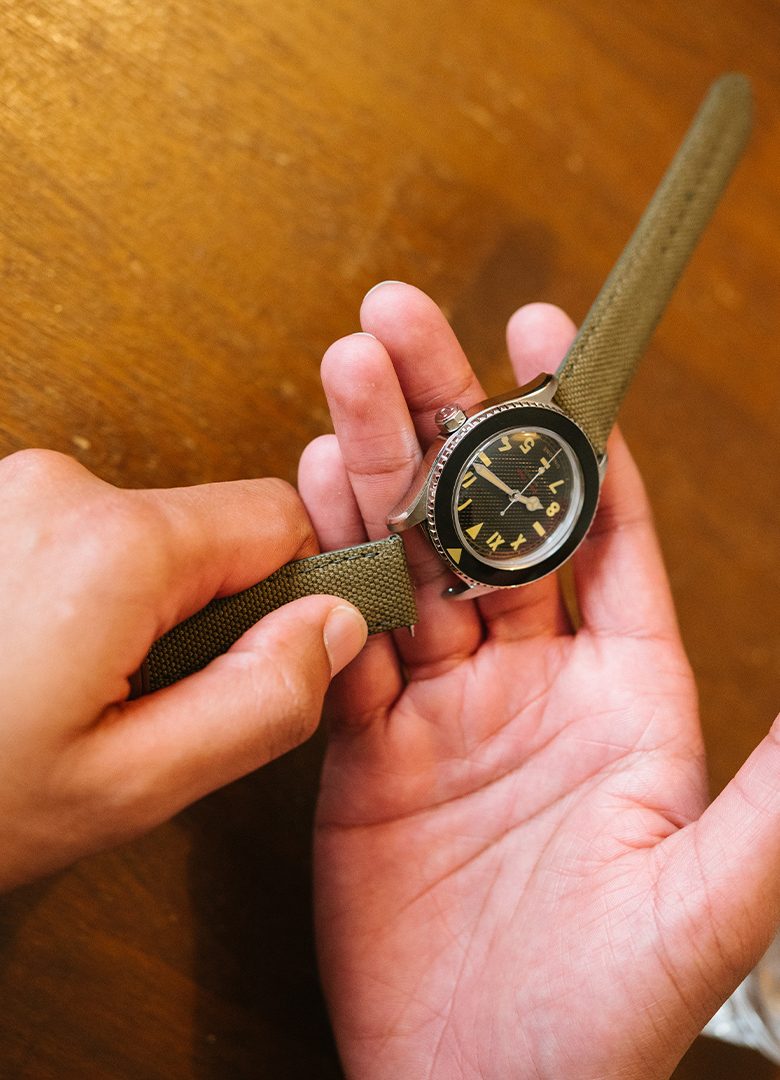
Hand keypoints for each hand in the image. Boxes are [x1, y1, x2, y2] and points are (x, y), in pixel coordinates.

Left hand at [0, 451, 365, 890]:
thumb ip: (261, 701)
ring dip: (141, 607)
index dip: (294, 593)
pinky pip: (85, 537)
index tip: (264, 658)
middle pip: (210, 527)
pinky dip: (87, 594)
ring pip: (146, 536)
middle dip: (207, 609)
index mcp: (115, 547)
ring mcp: (12, 491)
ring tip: (75, 686)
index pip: (279, 521)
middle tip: (148, 698)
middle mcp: (59, 489)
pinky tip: (37, 659)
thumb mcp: (129, 785)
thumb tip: (333, 626)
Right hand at [299, 282, 779, 1079]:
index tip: (543, 331)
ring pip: (405, 560)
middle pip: (484, 521)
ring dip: (375, 470)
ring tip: (346, 379)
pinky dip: (323, 566)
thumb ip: (775, 785)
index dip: (572, 428)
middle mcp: (532, 682)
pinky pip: (343, 639)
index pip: (602, 529)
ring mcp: (443, 709)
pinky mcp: (367, 749)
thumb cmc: (608, 1010)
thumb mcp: (712, 893)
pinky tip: (307, 494)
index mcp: (627, 691)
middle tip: (400, 323)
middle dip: (446, 416)